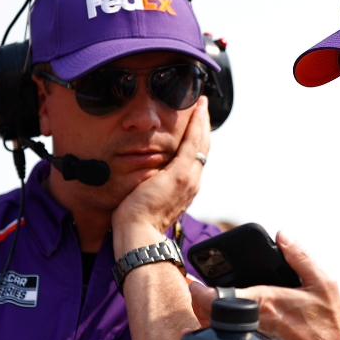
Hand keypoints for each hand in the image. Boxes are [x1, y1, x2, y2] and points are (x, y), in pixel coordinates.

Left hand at [112, 97, 209, 250]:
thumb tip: (144, 180)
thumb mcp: (147, 199)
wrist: (139, 234)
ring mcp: (189, 178)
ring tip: (202, 104)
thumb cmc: (136, 222)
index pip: (195, 159)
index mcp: (184, 189)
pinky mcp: (181, 174)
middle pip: (203, 148)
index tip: (196, 125)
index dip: (197, 140)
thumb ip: (151, 186)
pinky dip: (198, 124)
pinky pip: (193, 143)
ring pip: (201, 143)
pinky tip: (199, 110)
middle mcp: (192, 183)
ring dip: (203, 121)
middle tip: (202, 107)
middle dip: (203, 126)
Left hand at [188, 231, 339, 339]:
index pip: (217, 296)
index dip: (200, 289)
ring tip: (208, 312)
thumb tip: (283, 235)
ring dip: (206, 323)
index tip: (195, 283)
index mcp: (264, 302)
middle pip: (209, 316)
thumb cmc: (330, 326)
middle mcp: (253, 326)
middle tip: (198, 295)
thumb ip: (301, 257)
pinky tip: (219, 338)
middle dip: (199, 304)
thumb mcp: (323, 284)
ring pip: (215, 336)